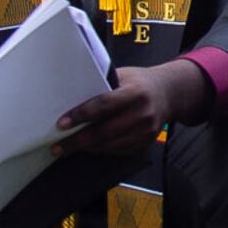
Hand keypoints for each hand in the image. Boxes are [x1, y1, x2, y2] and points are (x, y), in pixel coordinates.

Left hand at [56, 60, 208, 156]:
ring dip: (86, 149)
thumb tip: (72, 97)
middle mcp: (142, 113)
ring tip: (67, 149)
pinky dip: (100, 151)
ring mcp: (146, 131)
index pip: (103, 105)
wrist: (170, 93)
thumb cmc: (140, 82)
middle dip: (78, 141)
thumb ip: (102, 85)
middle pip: (104, 131)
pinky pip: (118, 151)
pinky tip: (87, 149)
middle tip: (57, 146)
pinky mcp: (145, 142)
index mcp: (135, 92)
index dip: (81, 115)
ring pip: (110, 145)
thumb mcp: (124, 76)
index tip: (62, 123)